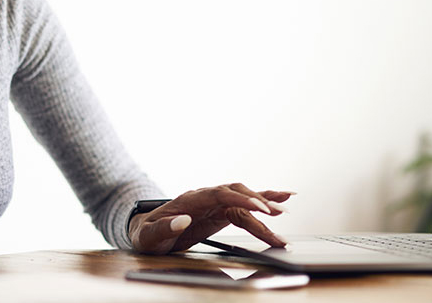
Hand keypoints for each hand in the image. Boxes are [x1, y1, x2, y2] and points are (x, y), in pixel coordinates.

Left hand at [129, 183, 292, 253]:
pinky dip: (263, 202)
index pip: (219, 195)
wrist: (146, 231)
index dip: (240, 200)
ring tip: (285, 209)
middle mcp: (205, 197)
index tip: (259, 208)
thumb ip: (164, 228)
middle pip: (236, 195)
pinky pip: (244, 205)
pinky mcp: (220, 212)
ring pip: (243, 199)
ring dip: (264, 204)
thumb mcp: (148, 236)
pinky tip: (281, 201)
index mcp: (189, 200)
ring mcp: (214, 203)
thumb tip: (182, 220)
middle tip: (277, 215)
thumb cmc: (146, 234)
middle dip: (257, 203)